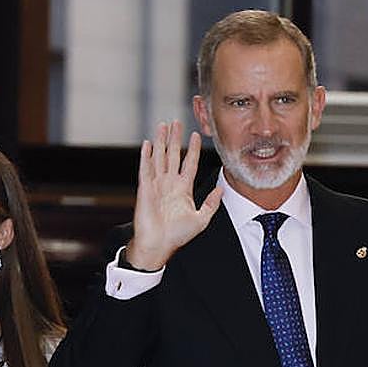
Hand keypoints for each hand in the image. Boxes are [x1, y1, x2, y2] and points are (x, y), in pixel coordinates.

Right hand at [126, 120, 222, 268]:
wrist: (159, 245)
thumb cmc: (178, 235)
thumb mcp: (201, 219)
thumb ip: (211, 203)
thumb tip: (222, 188)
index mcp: (183, 189)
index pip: (189, 163)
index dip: (193, 149)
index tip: (196, 135)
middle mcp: (169, 183)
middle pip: (173, 155)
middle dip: (175, 138)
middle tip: (177, 121)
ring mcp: (156, 184)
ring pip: (159, 157)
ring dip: (161, 141)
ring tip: (163, 125)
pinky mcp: (145, 188)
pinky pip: (146, 168)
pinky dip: (146, 156)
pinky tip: (147, 143)